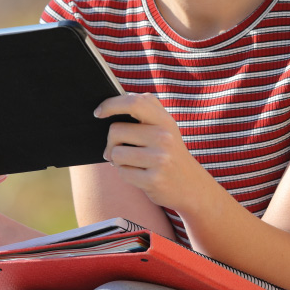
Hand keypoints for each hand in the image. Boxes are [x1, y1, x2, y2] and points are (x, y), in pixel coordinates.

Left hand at [95, 93, 202, 211]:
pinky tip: (139, 175)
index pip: (133, 102)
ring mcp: (160, 158)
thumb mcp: (165, 128)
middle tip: (119, 149)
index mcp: (164, 120)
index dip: (111, 104)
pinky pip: (122, 172)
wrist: (191, 187)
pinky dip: (125, 174)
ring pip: (116, 153)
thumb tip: (107, 106)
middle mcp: (164, 137)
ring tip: (132, 163)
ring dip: (117, 161)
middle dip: (111, 142)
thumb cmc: (168, 154)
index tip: (98, 112)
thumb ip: (144, 110)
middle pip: (116, 130)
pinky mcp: (154, 179)